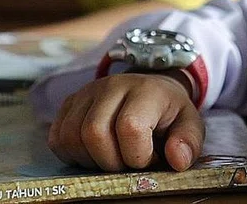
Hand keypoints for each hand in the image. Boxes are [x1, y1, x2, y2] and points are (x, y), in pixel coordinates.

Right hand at [48, 73, 204, 172]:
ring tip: (112, 156)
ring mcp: (87, 92)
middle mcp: (112, 85)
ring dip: (90, 159)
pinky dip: (72, 154)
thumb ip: (188, 142)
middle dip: (111, 162)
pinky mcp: (70, 103)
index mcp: (146, 90)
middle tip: (128, 161)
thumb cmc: (169, 114)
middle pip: (94, 133)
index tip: (149, 158)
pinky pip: (56, 137)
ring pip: (70, 137)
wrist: (151, 91)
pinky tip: (93, 153)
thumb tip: (177, 159)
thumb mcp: (189, 125)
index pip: (130, 127)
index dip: (137, 155)